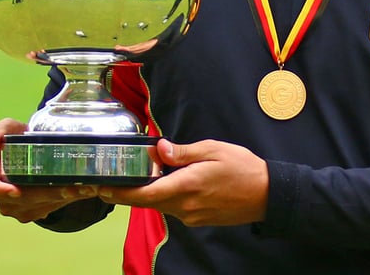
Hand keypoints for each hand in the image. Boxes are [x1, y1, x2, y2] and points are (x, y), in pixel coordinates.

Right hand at [0, 119, 98, 222]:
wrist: (34, 150)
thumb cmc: (18, 138)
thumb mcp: (10, 128)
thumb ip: (1, 129)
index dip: (1, 191)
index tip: (17, 191)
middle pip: (21, 199)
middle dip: (46, 194)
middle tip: (69, 188)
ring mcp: (12, 207)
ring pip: (37, 206)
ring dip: (59, 198)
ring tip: (81, 188)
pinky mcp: (29, 212)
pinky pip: (46, 209)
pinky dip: (64, 201)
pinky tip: (80, 191)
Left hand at [98, 139, 268, 226]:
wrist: (267, 195)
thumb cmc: (244, 169)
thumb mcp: (213, 150)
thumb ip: (182, 152)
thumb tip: (158, 148)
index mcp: (186, 186)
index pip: (143, 194)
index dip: (118, 192)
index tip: (101, 186)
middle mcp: (184, 206)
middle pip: (146, 202)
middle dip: (130, 191)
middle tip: (117, 177)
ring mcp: (190, 216)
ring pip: (160, 205)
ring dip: (153, 192)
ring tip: (155, 174)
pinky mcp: (197, 220)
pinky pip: (175, 208)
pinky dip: (169, 196)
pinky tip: (178, 183)